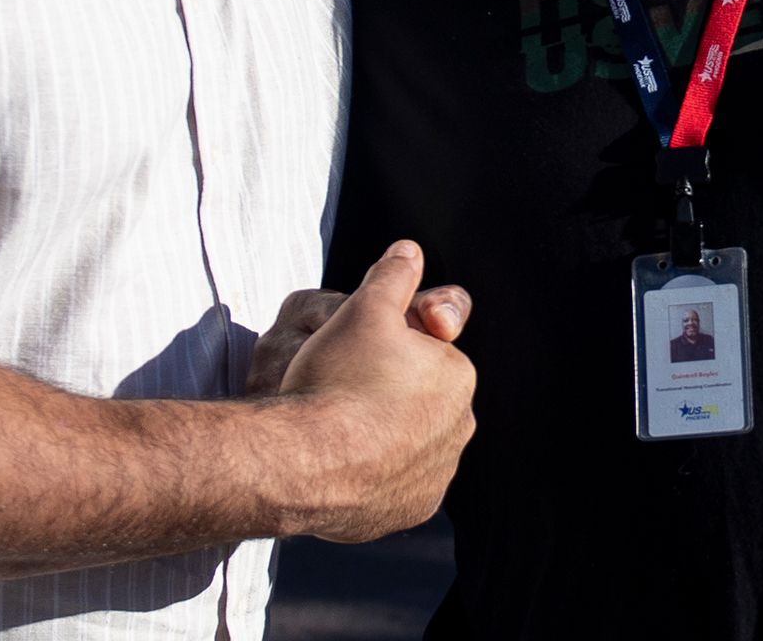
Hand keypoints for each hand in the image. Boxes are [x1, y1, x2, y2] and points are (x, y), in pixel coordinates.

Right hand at [278, 241, 476, 541]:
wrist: (304, 461)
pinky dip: (370, 474)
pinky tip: (337, 462)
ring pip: (404, 442)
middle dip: (385, 391)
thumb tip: (409, 250)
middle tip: (337, 387)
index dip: (385, 346)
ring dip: (377, 433)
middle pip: (416, 398)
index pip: (425, 352)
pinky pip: (391, 484)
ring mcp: (435, 475)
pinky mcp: (410, 510)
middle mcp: (458, 429)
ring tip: (332, 425)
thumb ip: (392, 277)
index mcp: (457, 376)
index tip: (351, 353)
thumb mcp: (364, 309)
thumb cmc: (337, 377)